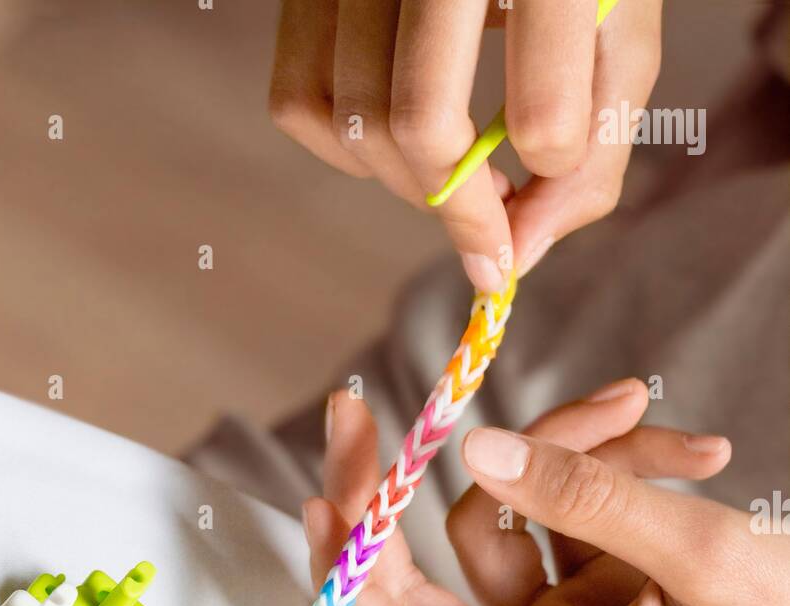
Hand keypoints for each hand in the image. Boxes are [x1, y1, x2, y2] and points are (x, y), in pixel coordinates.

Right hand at [270, 0, 662, 289]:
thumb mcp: (620, 39)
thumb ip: (593, 152)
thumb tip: (519, 256)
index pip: (544, 116)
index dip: (549, 177)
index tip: (544, 185)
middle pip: (420, 123)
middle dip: (457, 204)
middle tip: (489, 215)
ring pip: (352, 119)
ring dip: (403, 182)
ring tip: (450, 170)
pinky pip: (296, 98)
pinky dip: (341, 149)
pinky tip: (393, 140)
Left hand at [303, 385, 789, 605]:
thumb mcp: (703, 556)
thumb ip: (587, 499)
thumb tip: (478, 449)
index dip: (351, 582)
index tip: (327, 496)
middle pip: (423, 582)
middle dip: (400, 487)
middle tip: (361, 404)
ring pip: (506, 519)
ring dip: (561, 451)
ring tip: (642, 409)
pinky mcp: (589, 595)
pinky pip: (561, 516)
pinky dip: (606, 469)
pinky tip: (684, 451)